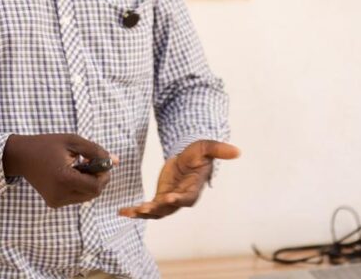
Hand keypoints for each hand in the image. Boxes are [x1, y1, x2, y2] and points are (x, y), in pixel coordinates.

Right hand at [2, 133, 117, 207]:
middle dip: (98, 178)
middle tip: (90, 161)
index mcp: (64, 179)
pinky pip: (77, 197)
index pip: (96, 186)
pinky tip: (71, 173)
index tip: (100, 161)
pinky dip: (80, 186)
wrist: (22, 156)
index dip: (104, 175)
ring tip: (78, 165)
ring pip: (86, 196)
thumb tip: (115, 161)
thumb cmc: (48, 144)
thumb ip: (96, 151)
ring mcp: (56, 201)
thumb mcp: (73, 141)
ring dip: (90, 182)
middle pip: (93, 193)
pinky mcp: (54, 203)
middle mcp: (59, 195)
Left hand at [118, 140, 239, 219]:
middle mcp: (181, 198)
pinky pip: (148, 208)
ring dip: (143, 213)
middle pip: (168, 208)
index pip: (186, 198)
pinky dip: (135, 211)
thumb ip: (219, 150)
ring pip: (156, 212)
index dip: (178, 199)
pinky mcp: (160, 198)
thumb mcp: (206, 147)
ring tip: (130, 211)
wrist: (188, 157)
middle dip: (156, 209)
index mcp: (193, 189)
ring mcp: (170, 199)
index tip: (169, 198)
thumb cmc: (199, 153)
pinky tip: (122, 211)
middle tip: (144, 208)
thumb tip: (237, 151)